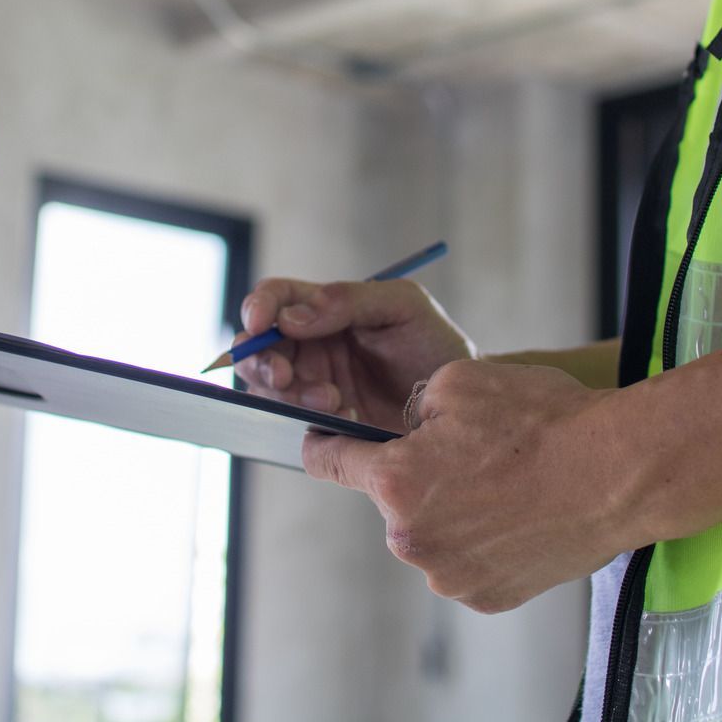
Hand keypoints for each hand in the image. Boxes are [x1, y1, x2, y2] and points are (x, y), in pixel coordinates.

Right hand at [235, 278, 475, 431]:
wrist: (463, 400)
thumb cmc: (434, 342)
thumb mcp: (402, 306)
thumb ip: (349, 300)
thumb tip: (291, 316)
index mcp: (324, 308)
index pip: (276, 298)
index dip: (258, 307)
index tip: (260, 323)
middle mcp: (310, 346)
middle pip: (258, 347)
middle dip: (263, 361)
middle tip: (288, 376)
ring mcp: (313, 385)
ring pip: (269, 388)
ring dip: (291, 394)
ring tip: (334, 400)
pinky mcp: (323, 423)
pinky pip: (294, 422)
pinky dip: (309, 421)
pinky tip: (345, 417)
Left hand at [303, 359, 630, 612]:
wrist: (618, 473)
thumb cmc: (542, 422)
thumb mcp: (459, 380)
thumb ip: (412, 404)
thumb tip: (407, 426)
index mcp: (394, 481)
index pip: (330, 462)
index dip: (325, 444)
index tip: (323, 441)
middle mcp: (410, 539)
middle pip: (392, 499)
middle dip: (417, 474)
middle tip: (470, 451)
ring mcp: (449, 575)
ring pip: (430, 532)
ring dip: (451, 509)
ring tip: (505, 482)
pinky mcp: (487, 597)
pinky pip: (466, 560)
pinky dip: (482, 539)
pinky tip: (518, 513)